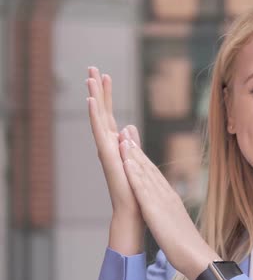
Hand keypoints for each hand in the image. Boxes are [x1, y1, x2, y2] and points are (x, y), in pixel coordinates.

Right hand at [86, 66, 144, 253]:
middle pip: (102, 112)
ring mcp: (106, 150)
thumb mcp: (135, 161)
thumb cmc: (135, 190)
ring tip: (89, 76)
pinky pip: (100, 132)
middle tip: (92, 67)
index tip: (104, 75)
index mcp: (116, 145)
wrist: (133, 211)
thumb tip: (128, 127)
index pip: (110, 114)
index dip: (106, 95)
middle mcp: (108, 145)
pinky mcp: (107, 157)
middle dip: (98, 89)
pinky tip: (92, 101)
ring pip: (99, 118)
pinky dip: (95, 116)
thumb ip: (130, 144)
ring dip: (94, 97)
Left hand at [118, 132, 219, 279]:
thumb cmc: (187, 246)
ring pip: (146, 174)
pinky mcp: (156, 209)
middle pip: (150, 170)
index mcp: (171, 200)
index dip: (143, 161)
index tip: (133, 148)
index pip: (155, 176)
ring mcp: (162, 201)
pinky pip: (143, 189)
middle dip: (136, 151)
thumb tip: (167, 215)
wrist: (196, 256)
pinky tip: (126, 163)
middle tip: (126, 134)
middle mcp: (167, 195)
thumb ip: (170, 216)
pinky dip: (134, 174)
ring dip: (133, 156)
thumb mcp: (176, 226)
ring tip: (123, 140)